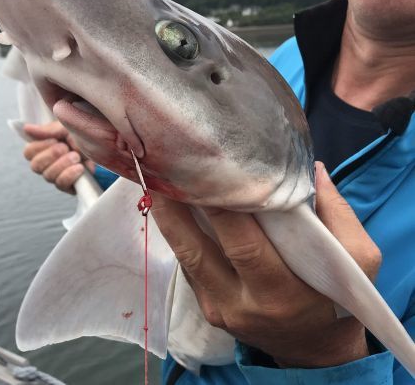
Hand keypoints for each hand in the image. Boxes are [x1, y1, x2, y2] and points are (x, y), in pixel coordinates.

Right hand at [23, 121, 94, 194]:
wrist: (104, 146)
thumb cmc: (83, 135)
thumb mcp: (66, 128)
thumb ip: (48, 130)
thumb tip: (26, 128)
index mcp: (43, 148)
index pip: (28, 153)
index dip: (39, 147)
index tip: (55, 139)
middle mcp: (47, 164)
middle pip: (35, 166)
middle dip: (51, 155)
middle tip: (65, 147)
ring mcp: (57, 176)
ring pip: (48, 176)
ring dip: (62, 164)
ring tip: (76, 156)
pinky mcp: (69, 186)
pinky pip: (61, 185)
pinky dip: (69, 175)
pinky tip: (80, 168)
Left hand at [151, 162, 381, 367]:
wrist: (313, 350)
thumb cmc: (337, 302)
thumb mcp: (360, 261)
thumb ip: (338, 214)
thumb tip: (311, 169)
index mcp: (281, 293)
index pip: (242, 245)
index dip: (219, 208)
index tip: (205, 172)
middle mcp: (242, 304)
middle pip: (198, 252)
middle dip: (179, 210)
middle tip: (166, 171)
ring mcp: (219, 310)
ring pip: (186, 258)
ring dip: (169, 220)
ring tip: (158, 184)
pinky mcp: (209, 310)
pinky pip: (190, 269)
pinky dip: (180, 238)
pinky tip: (173, 210)